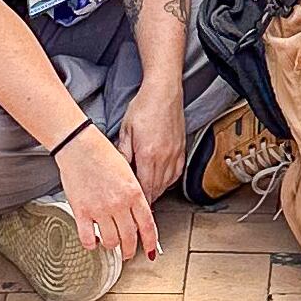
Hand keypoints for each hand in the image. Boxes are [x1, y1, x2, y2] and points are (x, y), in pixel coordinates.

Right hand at [52, 120, 157, 263]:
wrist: (79, 146)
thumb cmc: (102, 154)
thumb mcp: (127, 172)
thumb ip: (134, 194)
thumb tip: (137, 214)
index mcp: (134, 193)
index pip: (147, 225)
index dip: (150, 242)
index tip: (150, 250)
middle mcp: (119, 204)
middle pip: (129, 238)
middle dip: (130, 249)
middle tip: (128, 252)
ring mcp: (100, 209)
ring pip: (111, 242)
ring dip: (112, 246)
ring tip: (110, 244)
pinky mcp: (81, 211)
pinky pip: (88, 239)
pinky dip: (91, 244)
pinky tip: (92, 241)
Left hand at [119, 81, 186, 202]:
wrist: (164, 92)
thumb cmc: (144, 106)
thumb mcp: (125, 131)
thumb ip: (123, 154)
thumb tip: (119, 172)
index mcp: (148, 154)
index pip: (144, 188)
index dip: (138, 201)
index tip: (132, 207)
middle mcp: (164, 158)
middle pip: (156, 189)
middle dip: (146, 200)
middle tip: (137, 208)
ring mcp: (175, 154)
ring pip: (166, 184)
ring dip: (156, 192)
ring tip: (147, 197)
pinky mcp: (181, 150)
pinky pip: (176, 174)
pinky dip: (167, 181)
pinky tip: (161, 182)